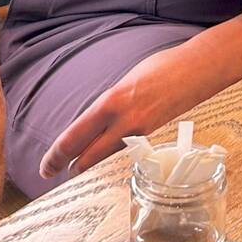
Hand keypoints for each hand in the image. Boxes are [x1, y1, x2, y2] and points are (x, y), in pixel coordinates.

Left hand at [38, 33, 241, 180]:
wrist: (196, 70)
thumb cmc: (160, 68)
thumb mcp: (123, 83)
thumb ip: (107, 104)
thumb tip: (95, 121)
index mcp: (110, 103)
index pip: (74, 137)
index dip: (56, 156)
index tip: (45, 167)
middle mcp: (123, 122)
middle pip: (87, 157)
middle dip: (68, 167)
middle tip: (52, 173)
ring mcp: (139, 132)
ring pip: (105, 155)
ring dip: (89, 162)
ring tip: (74, 166)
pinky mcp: (152, 135)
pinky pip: (124, 149)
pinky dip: (109, 153)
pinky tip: (103, 153)